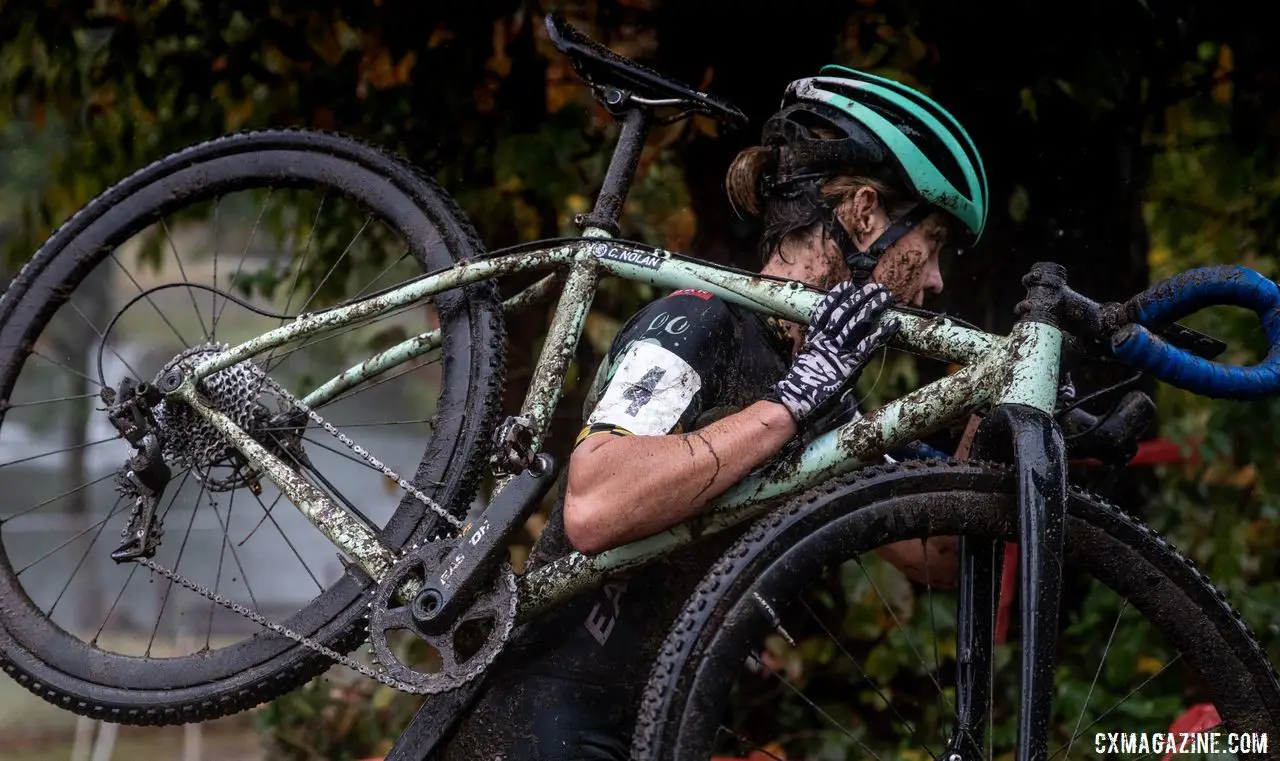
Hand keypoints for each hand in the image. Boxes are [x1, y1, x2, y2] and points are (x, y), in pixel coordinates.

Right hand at [768, 281, 898, 430]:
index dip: (835, 298)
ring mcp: (838, 352)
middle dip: (860, 297)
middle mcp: (826, 342)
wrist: (794, 403)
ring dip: (873, 307)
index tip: (845, 286)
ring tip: (885, 295)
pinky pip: (868, 345)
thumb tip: (819, 357)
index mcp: (814, 342)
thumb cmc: (797, 392)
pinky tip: (893, 323)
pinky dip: (882, 333)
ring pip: (857, 323)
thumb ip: (815, 359)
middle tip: (873, 286)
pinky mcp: (850, 365)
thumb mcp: (804, 369)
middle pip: (844, 313)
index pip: (825, 313)